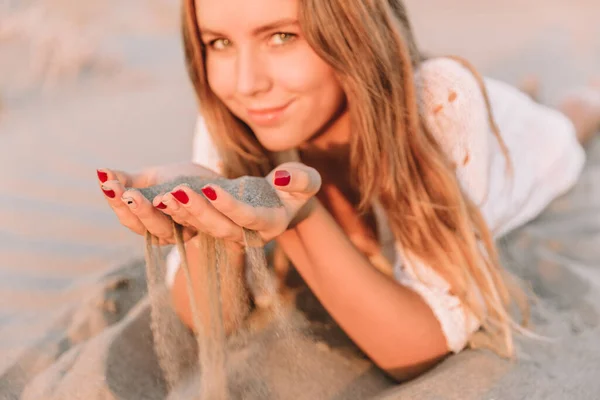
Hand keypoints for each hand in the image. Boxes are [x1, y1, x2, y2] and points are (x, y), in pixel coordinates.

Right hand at [97, 163, 219, 244]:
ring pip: (176, 227)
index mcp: (150, 226)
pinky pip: (201, 218)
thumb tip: (101, 172)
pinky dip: (192, 206)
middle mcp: (169, 234)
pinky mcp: (212, 225)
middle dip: (140, 210)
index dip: (119, 204)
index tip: (108, 186)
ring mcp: (191, 232)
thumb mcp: (151, 179)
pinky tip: (183, 192)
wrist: (215, 180)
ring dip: (167, 210)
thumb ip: (128, 180)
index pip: (130, 219)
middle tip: (129, 194)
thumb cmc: (178, 181)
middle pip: (151, 228)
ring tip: (161, 196)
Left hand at [151, 162, 321, 243]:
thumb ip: (302, 179)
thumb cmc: (296, 187)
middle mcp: (248, 236)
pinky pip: (193, 224)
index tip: (211, 187)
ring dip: (181, 213)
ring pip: (202, 228)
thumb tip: (281, 178)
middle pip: (220, 227)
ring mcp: (230, 234)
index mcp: (271, 224)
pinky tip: (160, 199)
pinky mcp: (215, 228)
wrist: (282, 202)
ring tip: (161, 196)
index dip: (230, 205)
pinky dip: (175, 212)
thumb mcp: (307, 181)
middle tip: (175, 192)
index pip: (249, 218)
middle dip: (198, 211)